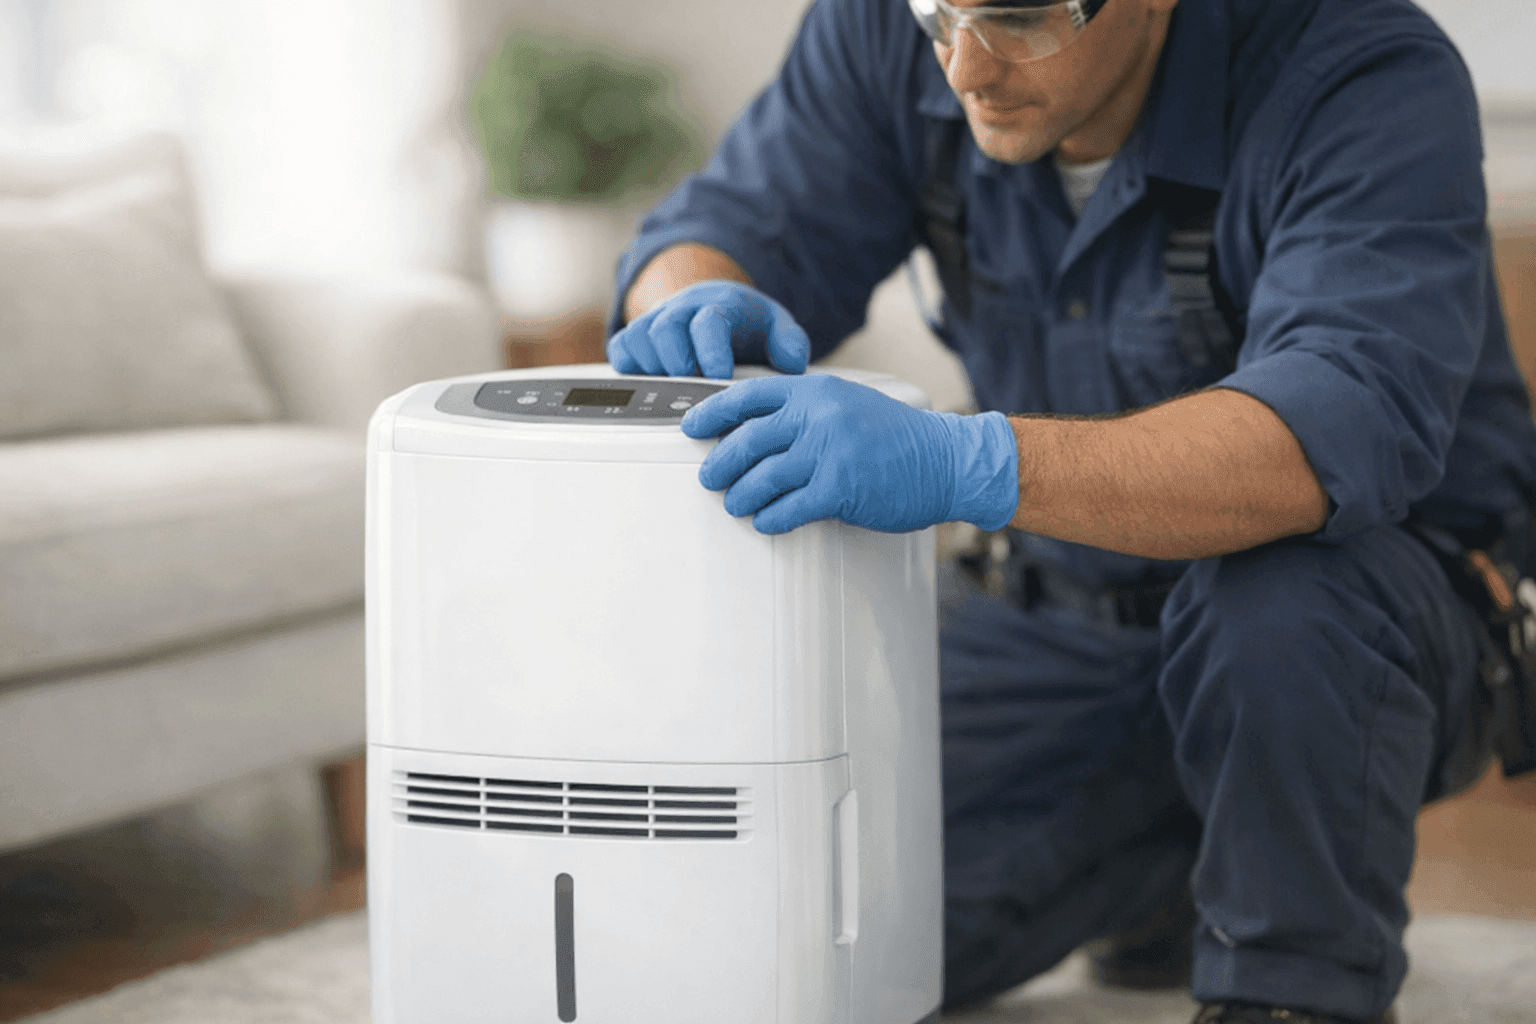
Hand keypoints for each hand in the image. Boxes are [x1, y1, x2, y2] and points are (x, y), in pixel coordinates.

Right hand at [608, 280, 810, 378]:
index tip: (720, 377)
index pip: (709, 322)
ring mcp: (657, 322)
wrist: (716, 304)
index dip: (711, 351)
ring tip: (677, 386)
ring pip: (639, 338)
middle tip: (694, 386)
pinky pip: (621, 348)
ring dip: (655, 368)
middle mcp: (683, 310)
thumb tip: (792, 363)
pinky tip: (652, 382)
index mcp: (720, 306)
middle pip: (667, 328)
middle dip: (679, 362)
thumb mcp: (777, 327)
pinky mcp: (637, 336)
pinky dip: (629, 366)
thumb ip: (790, 343)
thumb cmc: (746, 324)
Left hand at [681, 374, 1018, 534]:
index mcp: (816, 392)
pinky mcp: (840, 488)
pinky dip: (772, 517)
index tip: (692, 426)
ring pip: (764, 477)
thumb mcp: (848, 405)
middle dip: (720, 461)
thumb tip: (760, 430)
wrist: (946, 460)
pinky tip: (766, 521)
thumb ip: (808, 411)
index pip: (749, 396)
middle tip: (709, 475)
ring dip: (741, 495)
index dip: (713, 413)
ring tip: (734, 504)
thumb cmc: (899, 437)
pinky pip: (790, 507)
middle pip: (748, 440)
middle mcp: (819, 417)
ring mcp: (829, 452)